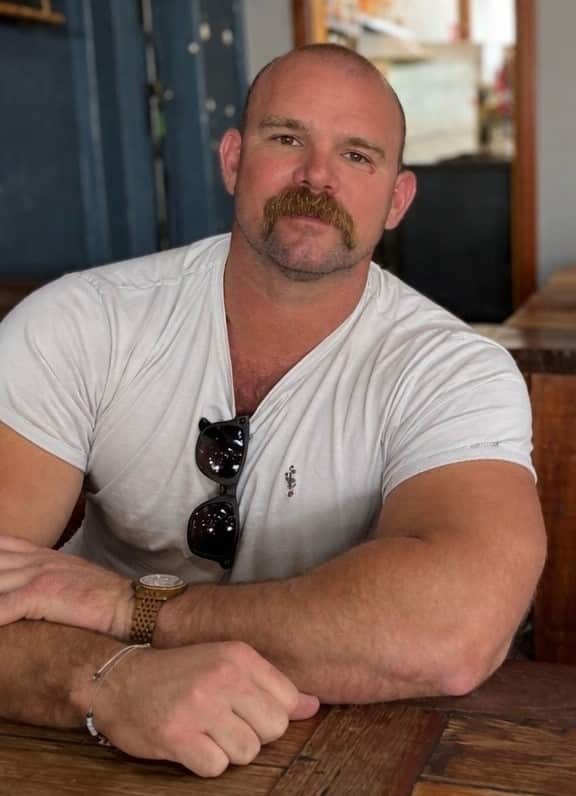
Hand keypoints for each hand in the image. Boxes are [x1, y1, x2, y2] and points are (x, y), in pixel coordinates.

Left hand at [0, 534, 132, 636]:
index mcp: (44, 557)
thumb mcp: (72, 581)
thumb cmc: (105, 602)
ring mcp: (38, 575)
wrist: (131, 605)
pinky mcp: (42, 594)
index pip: (3, 545)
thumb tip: (31, 597)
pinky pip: (4, 605)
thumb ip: (48, 581)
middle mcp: (37, 561)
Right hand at [89, 641, 319, 776]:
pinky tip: (189, 743)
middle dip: (253, 734)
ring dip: (227, 750)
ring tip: (205, 732)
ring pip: (247, 752)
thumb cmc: (178, 673)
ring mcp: (200, 706)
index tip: (246, 711)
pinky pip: (216, 767)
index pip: (288, 700)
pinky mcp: (177, 735)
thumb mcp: (225, 664)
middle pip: (273, 729)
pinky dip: (204, 762)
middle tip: (225, 724)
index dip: (270, 714)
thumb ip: (269, 685)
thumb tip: (312, 706)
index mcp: (239, 656)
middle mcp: (223, 677)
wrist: (119, 679)